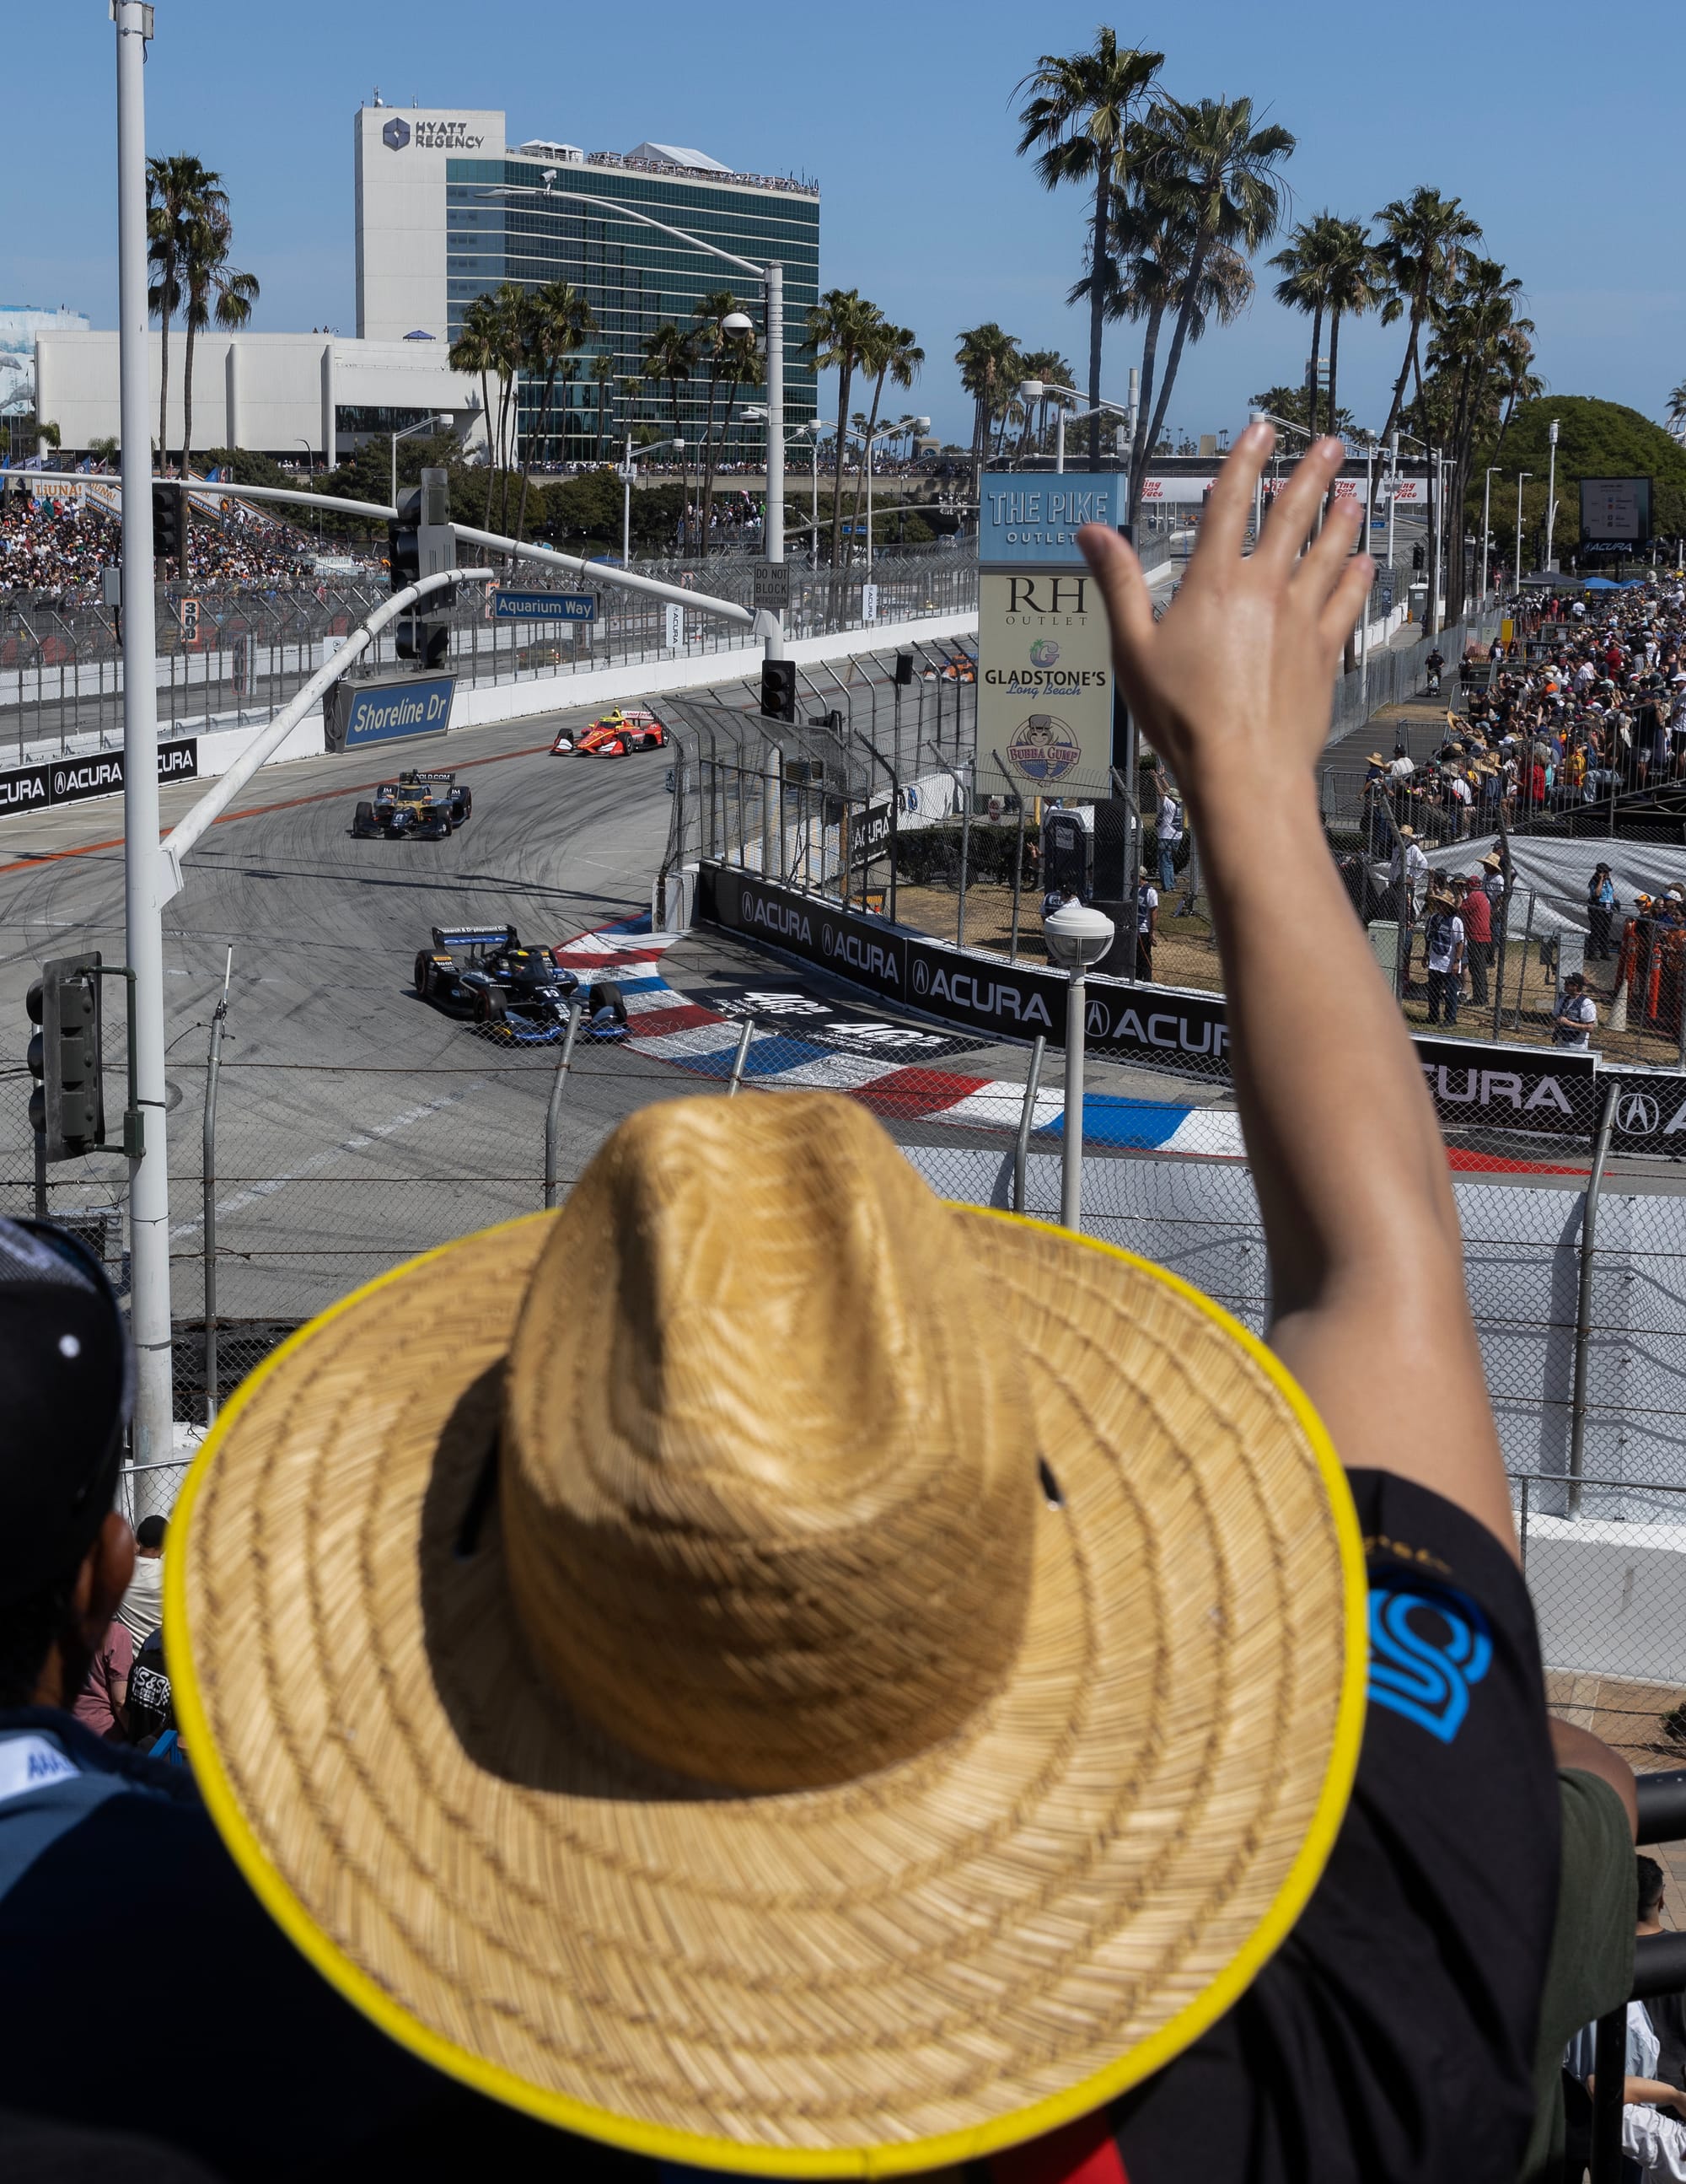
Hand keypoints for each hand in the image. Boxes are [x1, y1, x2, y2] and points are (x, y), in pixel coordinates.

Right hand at [1078, 427, 1369, 801]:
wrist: (1244, 770)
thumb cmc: (1182, 718)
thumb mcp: (1132, 650)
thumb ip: (1119, 584)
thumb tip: (1093, 533)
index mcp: (1213, 583)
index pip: (1229, 503)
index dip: (1245, 460)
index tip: (1260, 429)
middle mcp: (1264, 590)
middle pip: (1292, 516)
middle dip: (1312, 474)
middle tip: (1332, 445)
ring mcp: (1301, 619)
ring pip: (1328, 553)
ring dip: (1341, 519)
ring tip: (1352, 495)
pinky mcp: (1324, 652)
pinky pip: (1347, 602)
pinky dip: (1357, 579)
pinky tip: (1364, 565)